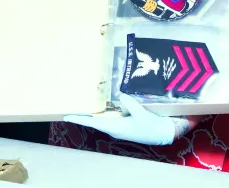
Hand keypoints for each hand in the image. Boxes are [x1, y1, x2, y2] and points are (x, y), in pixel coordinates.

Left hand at [63, 94, 203, 145]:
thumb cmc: (151, 126)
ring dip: (93, 111)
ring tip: (81, 101)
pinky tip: (101, 101)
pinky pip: (110, 115)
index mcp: (115, 127)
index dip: (79, 118)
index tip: (66, 116)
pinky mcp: (123, 122)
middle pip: (94, 120)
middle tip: (70, 105)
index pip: (93, 123)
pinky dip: (104, 109)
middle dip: (83, 113)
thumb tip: (121, 95)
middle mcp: (113, 127)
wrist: (162, 133)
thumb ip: (130, 103)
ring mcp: (118, 126)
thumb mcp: (141, 113)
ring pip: (102, 117)